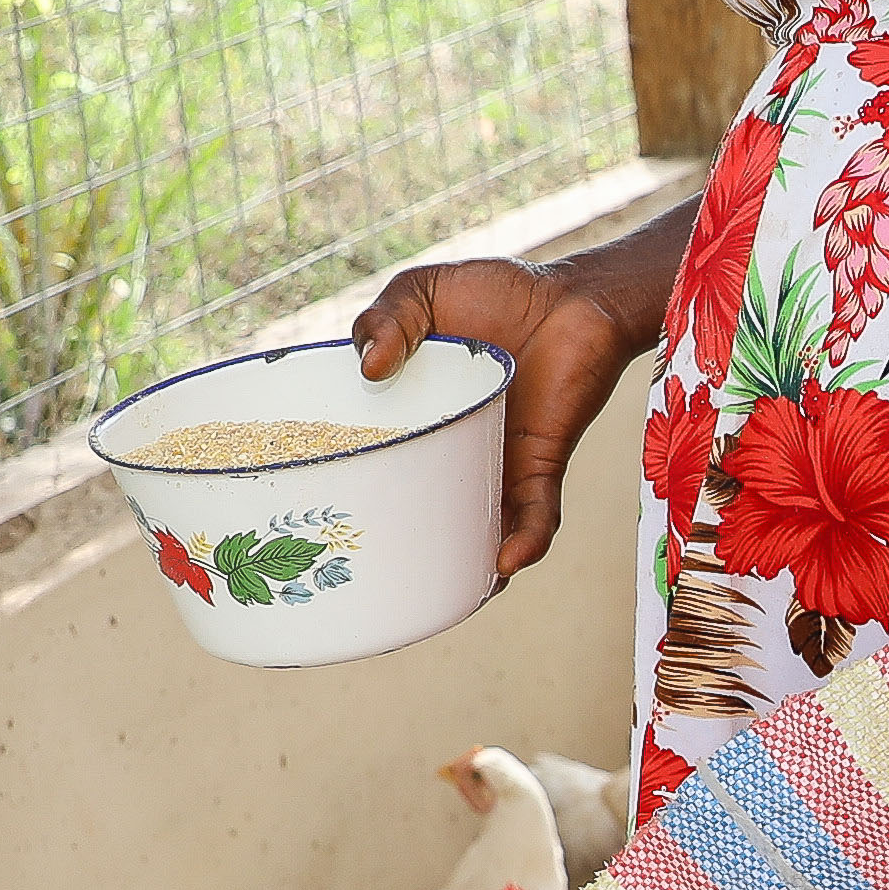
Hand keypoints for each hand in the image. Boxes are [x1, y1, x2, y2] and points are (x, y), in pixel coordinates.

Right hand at [351, 255, 643, 580]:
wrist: (577, 297)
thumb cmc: (500, 294)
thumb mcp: (422, 292)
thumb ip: (385, 318)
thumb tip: (369, 369)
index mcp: (417, 418)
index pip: (374, 460)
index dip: (345, 487)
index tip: (311, 516)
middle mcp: (454, 452)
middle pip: (421, 514)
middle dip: (398, 552)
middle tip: (363, 577)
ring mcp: (497, 463)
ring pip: (478, 533)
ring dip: (460, 569)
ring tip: (435, 597)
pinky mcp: (541, 462)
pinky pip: (535, 515)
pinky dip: (524, 540)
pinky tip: (505, 562)